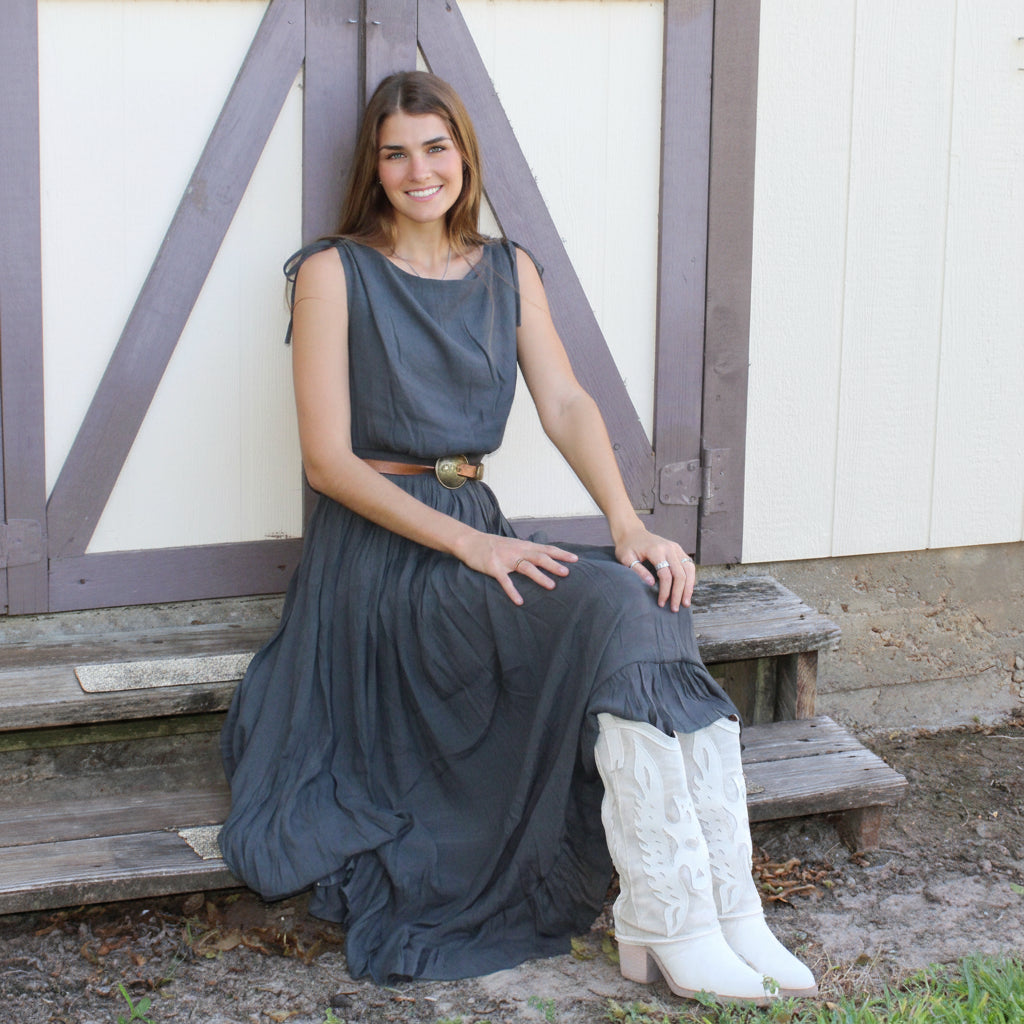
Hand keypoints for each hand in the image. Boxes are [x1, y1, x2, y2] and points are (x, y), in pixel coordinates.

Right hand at [454, 531, 577, 605]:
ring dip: (540, 576)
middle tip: (567, 573)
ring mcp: (506, 559)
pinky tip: (520, 601)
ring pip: (526, 567)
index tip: (575, 559)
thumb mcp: (513, 544)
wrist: (470, 541)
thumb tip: (545, 557)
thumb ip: (528, 550)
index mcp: (523, 545)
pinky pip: (505, 581)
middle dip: (554, 564)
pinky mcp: (494, 568)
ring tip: (552, 586)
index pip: (546, 548)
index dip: (561, 554)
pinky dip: (513, 591)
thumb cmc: (494, 545)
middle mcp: (517, 550)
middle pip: (539, 557)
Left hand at [615, 526, 694, 610]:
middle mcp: (669, 548)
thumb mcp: (626, 558)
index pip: (666, 575)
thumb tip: (651, 584)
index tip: (661, 603)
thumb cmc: (627, 546)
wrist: (632, 532)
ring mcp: (676, 548)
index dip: (665, 591)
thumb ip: (638, 570)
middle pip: (680, 574)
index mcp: (656, 550)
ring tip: (685, 602)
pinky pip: (689, 565)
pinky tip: (687, 590)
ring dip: (689, 587)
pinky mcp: (678, 549)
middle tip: (675, 608)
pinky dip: (690, 578)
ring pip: (689, 569)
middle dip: (679, 593)